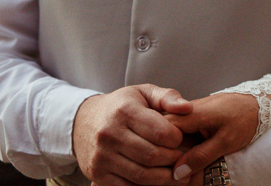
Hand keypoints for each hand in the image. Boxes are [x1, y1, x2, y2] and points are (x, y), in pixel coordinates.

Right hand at [73, 84, 191, 185]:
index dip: (177, 138)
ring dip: (164, 178)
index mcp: (125, 111)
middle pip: (152, 155)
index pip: (160, 132)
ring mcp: (101, 156)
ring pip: (141, 174)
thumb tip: (187, 107)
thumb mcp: (144, 92)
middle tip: (183, 158)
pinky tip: (157, 180)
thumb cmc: (121, 106)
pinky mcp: (97, 174)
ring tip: (177, 173)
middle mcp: (110, 134)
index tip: (181, 138)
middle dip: (173, 159)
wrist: (83, 121)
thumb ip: (168, 97)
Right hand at [166, 92, 258, 181]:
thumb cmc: (246, 118)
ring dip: (168, 148)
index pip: (161, 129)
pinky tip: (181, 155)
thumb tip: (178, 171)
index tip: (165, 166)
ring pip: (167, 131)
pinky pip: (177, 131)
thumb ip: (202, 155)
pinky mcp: (193, 117)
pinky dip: (177, 143)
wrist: (259, 103)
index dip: (159, 149)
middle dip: (161, 150)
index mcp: (192, 113)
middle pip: (161, 131)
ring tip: (174, 164)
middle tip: (169, 168)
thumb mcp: (227, 140)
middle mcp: (186, 110)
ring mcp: (189, 113)